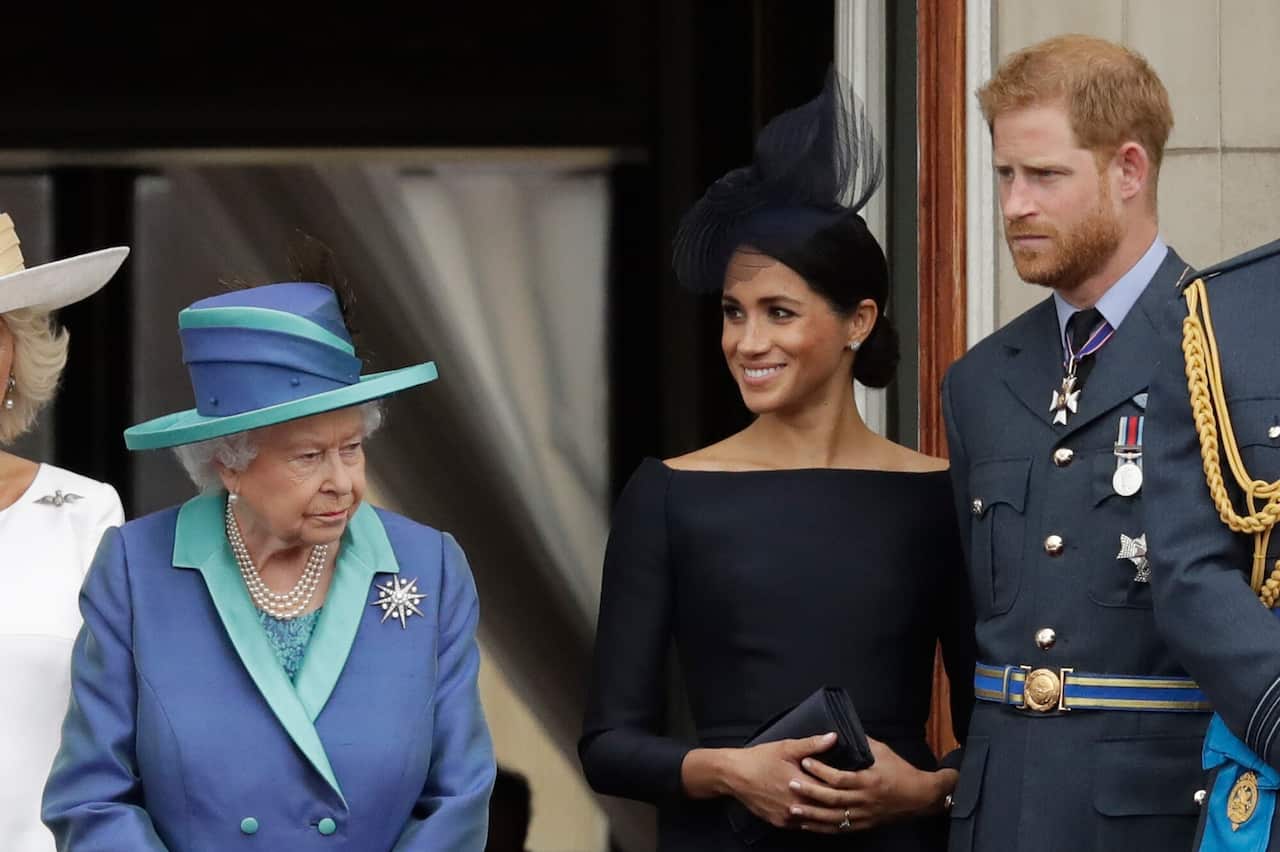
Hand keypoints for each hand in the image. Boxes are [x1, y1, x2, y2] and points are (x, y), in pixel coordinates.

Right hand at [719, 732, 842, 828]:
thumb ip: (812, 744)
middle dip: (837, 801)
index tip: (855, 782)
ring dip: (824, 812)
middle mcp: (795, 806)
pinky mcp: (779, 823)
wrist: (734, 775)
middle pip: (824, 807)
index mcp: (801, 786)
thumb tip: (834, 737)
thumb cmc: (759, 759)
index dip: (844, 787)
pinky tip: (816, 811)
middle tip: (851, 794)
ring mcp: (787, 817)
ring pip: (814, 819)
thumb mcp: (787, 747)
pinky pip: (801, 824)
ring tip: (837, 805)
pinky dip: (810, 818)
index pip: (831, 791)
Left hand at [786, 737, 955, 833]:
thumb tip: (842, 732)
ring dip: (812, 814)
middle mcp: (865, 800)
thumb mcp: (883, 752)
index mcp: (869, 781)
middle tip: (791, 784)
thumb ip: (862, 743)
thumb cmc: (901, 772)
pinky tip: (808, 825)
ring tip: (793, 809)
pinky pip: (840, 828)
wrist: (920, 797)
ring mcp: (864, 815)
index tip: (805, 761)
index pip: (840, 778)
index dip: (821, 771)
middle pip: (833, 799)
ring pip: (834, 818)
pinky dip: (823, 828)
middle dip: (810, 792)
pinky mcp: (864, 825)